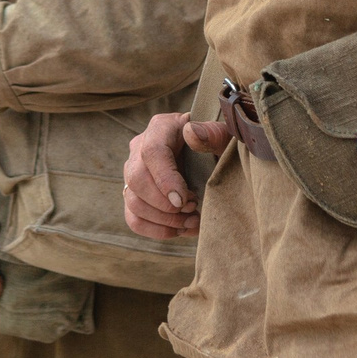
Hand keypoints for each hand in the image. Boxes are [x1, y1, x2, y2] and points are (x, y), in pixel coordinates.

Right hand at [123, 111, 232, 239]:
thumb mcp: (223, 135)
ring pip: (133, 202)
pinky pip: (134, 219)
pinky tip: (180, 229)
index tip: (184, 200)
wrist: (214, 157)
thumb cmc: (219, 144)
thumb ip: (212, 133)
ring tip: (191, 221)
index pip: (152, 153)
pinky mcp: (135, 195)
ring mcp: (133, 172)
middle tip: (193, 208)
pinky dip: (157, 230)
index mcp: (161, 128)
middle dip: (165, 204)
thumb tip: (192, 133)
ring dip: (163, 220)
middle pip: (136, 179)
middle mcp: (140, 147)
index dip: (165, 180)